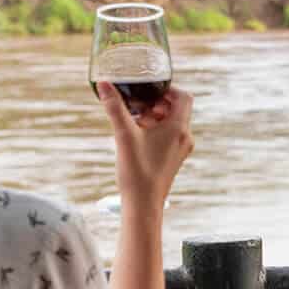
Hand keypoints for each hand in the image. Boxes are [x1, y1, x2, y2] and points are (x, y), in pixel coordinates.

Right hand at [97, 83, 194, 213]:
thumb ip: (115, 107)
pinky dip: (156, 131)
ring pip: (172, 123)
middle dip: (156, 104)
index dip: (167, 89)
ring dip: (154, 118)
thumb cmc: (137, 171)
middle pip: (176, 109)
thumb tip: (104, 83)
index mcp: (179, 128)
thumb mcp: (124, 134)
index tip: (148, 91)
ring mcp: (181, 149)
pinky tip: (136, 138)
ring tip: (134, 123)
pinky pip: (169, 137)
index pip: (183, 97)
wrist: (143, 205)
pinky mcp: (174, 159)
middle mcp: (185, 137)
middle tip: (136, 107)